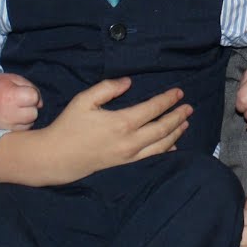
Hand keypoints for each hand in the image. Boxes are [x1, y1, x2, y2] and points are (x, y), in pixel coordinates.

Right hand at [0, 72, 39, 129]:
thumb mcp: (12, 79)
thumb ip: (31, 87)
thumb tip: (40, 104)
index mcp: (10, 96)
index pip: (34, 98)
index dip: (31, 94)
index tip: (21, 93)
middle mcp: (8, 113)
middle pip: (33, 113)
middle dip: (29, 107)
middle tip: (18, 102)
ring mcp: (5, 126)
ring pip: (29, 124)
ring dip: (25, 118)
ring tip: (13, 110)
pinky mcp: (3, 133)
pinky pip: (21, 131)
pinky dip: (19, 125)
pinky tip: (11, 118)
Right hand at [0, 78, 190, 185]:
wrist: (57, 157)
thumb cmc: (69, 125)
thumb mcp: (84, 100)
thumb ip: (108, 88)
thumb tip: (129, 82)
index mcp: (122, 122)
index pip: (153, 109)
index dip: (168, 100)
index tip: (179, 92)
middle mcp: (130, 141)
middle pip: (163, 128)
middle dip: (178, 116)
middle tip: (189, 107)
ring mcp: (129, 156)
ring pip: (161, 145)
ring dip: (176, 133)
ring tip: (185, 123)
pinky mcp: (126, 164)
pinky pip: (152, 157)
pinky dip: (166, 150)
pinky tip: (173, 145)